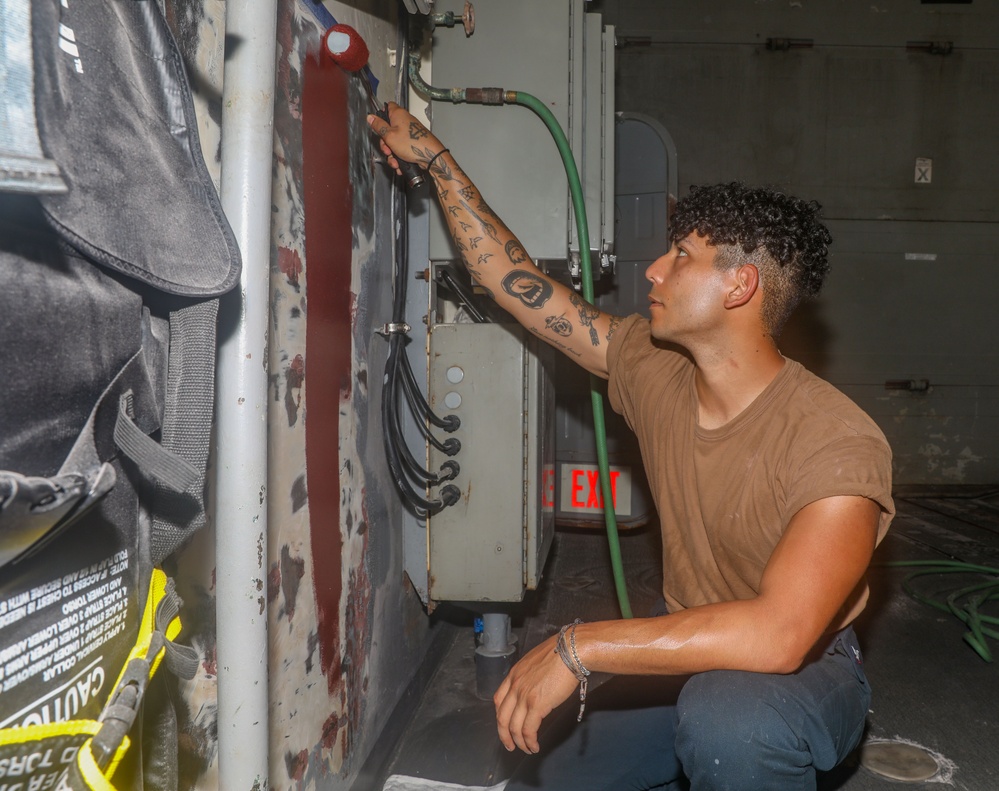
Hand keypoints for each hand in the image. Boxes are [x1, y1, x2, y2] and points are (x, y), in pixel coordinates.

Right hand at [366, 102, 445, 176]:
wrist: (431, 156)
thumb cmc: (413, 144)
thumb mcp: (389, 136)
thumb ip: (379, 126)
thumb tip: (370, 117)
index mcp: (398, 114)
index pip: (387, 107)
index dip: (381, 115)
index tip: (378, 126)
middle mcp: (404, 121)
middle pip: (388, 129)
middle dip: (385, 143)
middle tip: (388, 150)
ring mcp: (409, 133)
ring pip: (394, 142)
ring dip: (392, 154)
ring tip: (395, 161)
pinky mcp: (413, 143)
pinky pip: (401, 149)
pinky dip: (400, 157)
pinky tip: (400, 164)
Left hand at [493, 635, 579, 753]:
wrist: (571, 650)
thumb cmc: (560, 653)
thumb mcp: (536, 662)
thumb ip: (529, 677)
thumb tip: (534, 688)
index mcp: (514, 675)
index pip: (498, 700)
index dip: (500, 717)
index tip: (505, 726)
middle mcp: (515, 686)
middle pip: (502, 717)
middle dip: (504, 735)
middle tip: (510, 745)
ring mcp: (524, 696)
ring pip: (514, 727)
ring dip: (519, 742)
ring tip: (527, 749)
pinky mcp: (537, 704)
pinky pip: (528, 730)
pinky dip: (530, 742)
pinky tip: (534, 746)